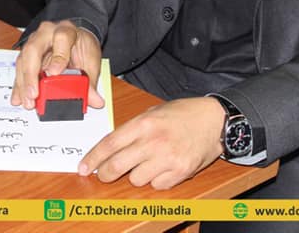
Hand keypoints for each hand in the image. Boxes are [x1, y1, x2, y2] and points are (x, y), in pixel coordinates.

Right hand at [10, 20, 103, 110]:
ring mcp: (34, 42)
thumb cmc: (81, 46)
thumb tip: (94, 101)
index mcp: (66, 30)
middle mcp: (46, 33)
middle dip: (31, 74)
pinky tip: (19, 98)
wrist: (75, 40)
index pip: (61, 38)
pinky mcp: (26, 55)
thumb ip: (90, 81)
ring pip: (23, 60)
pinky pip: (20, 69)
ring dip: (24, 84)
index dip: (58, 57)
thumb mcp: (90, 61)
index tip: (54, 73)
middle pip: (33, 49)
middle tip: (34, 94)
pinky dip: (19, 86)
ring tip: (28, 102)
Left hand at [79, 97, 225, 189]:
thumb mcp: (154, 112)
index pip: (110, 144)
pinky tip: (163, 167)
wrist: (215, 120)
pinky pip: (156, 186)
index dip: (93, 158)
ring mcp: (167, 158)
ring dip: (136, 175)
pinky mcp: (180, 172)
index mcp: (144, 123)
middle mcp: (154, 141)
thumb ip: (133, 128)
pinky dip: (156, 180)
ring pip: (136, 179)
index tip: (83, 167)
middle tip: (103, 174)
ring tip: (147, 162)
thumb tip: (110, 147)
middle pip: (117, 166)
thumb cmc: (183, 114)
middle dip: (105, 173)